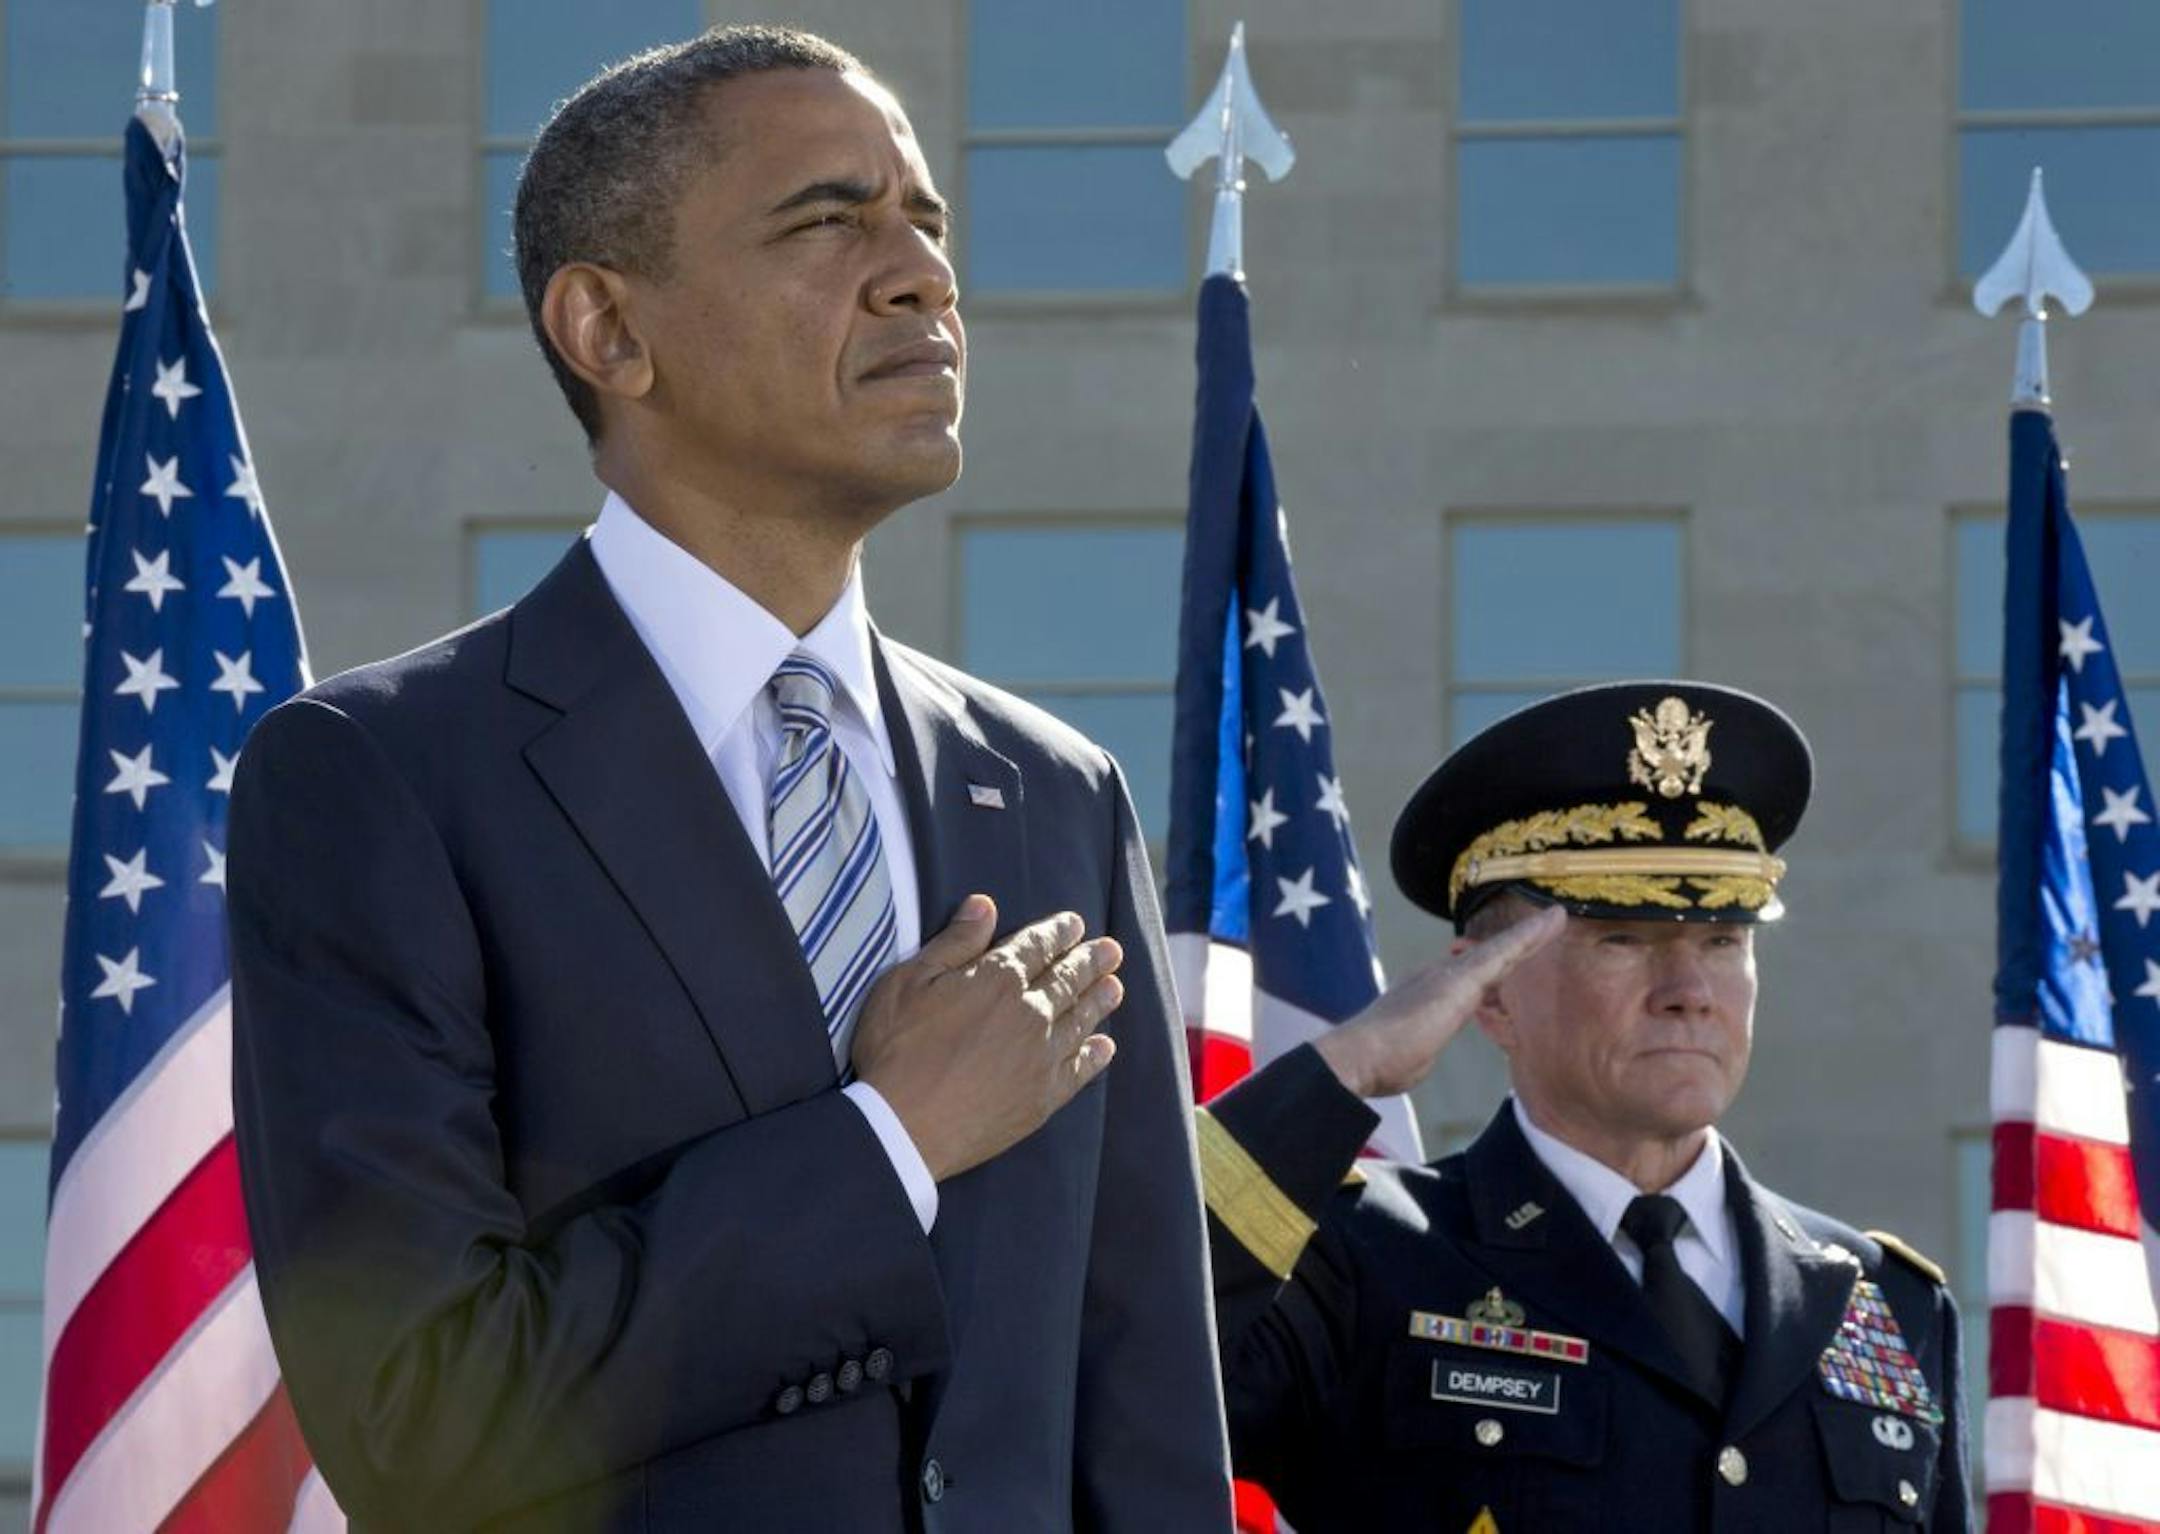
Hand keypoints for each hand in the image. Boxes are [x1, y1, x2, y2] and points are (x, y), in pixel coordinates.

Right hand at [851, 895, 1123, 1180]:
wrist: (902, 1127)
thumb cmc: (896, 1050)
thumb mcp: (909, 982)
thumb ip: (954, 943)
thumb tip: (985, 905)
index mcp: (998, 980)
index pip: (1037, 946)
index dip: (1059, 932)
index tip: (1076, 924)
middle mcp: (1030, 1014)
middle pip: (1068, 980)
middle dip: (1090, 962)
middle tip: (1111, 951)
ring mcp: (1040, 1058)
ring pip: (1080, 1020)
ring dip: (1099, 1001)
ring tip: (1115, 987)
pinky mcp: (1042, 1098)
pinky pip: (1079, 1070)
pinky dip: (1095, 1056)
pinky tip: (1105, 1046)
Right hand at [1314, 905, 1565, 1097]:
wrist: (1361, 1056)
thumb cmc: (1381, 1064)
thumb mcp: (1411, 1057)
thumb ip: (1421, 1050)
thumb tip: (1417, 1056)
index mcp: (1426, 993)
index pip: (1465, 981)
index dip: (1486, 977)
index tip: (1503, 973)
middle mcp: (1437, 975)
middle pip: (1486, 959)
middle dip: (1513, 947)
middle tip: (1541, 930)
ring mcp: (1451, 974)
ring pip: (1500, 950)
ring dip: (1529, 935)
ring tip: (1556, 918)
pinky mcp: (1465, 978)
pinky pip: (1506, 950)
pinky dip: (1530, 935)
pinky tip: (1553, 921)